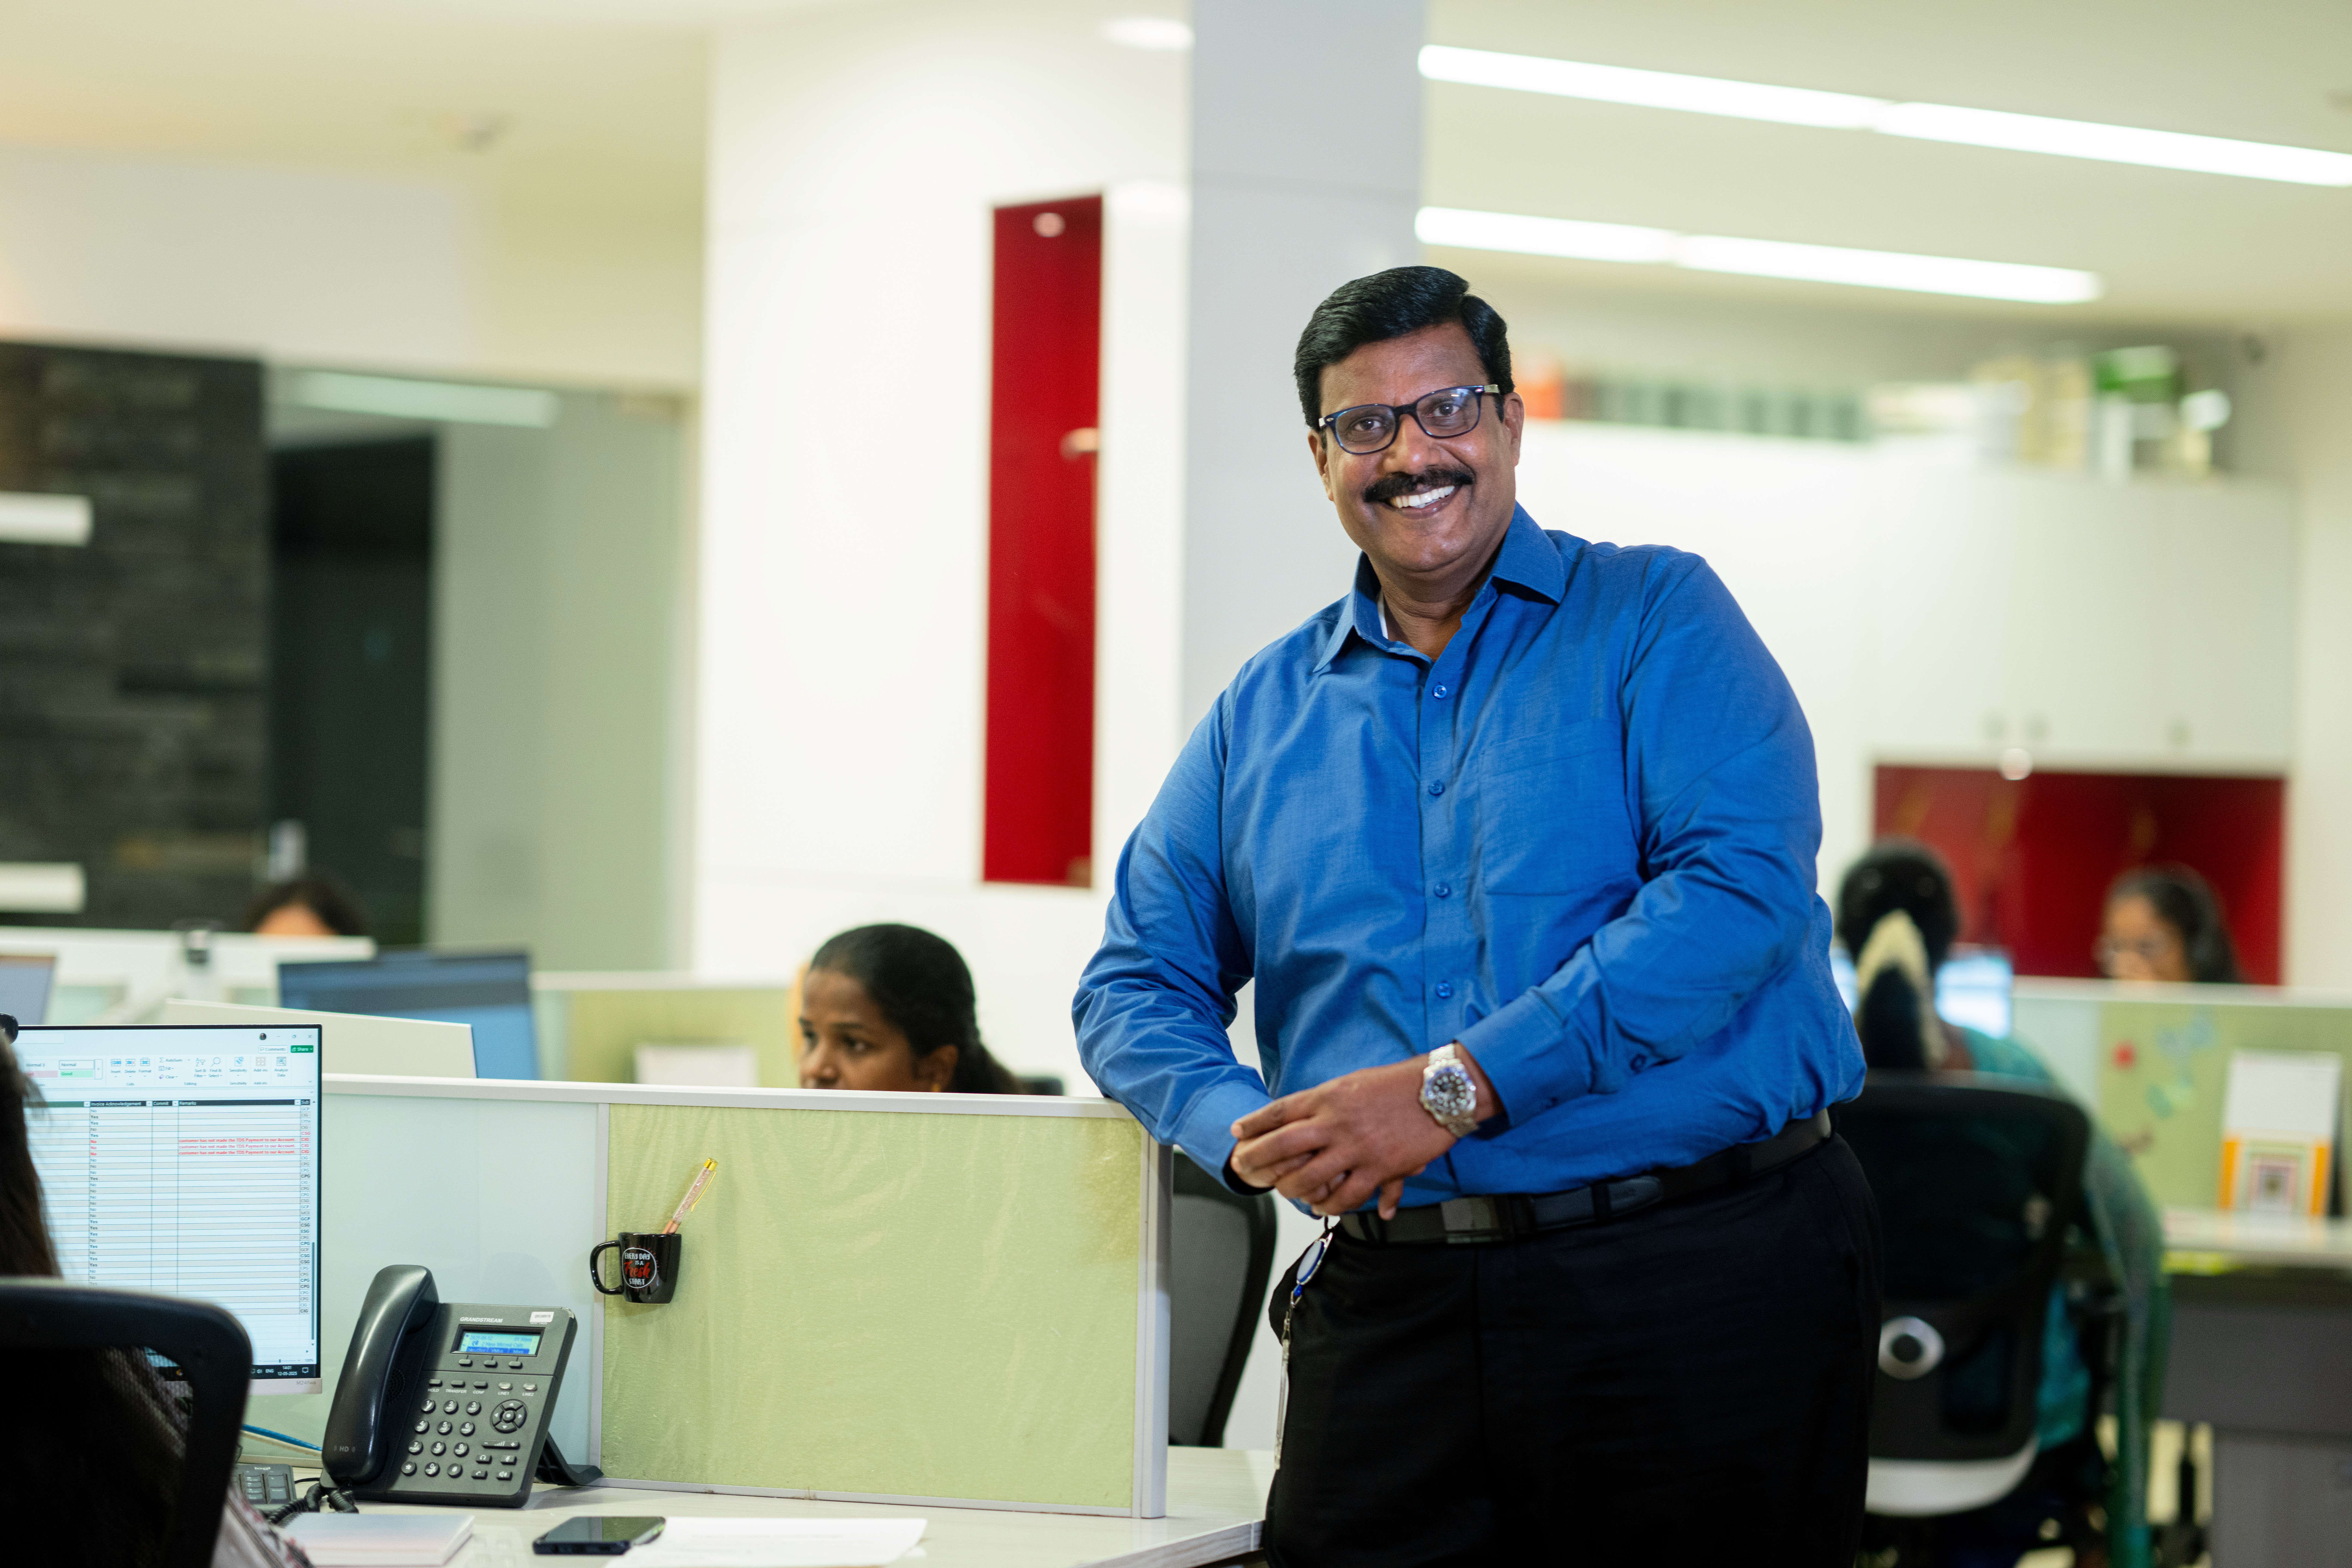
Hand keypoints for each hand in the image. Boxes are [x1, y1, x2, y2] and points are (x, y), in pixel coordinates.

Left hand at [1228, 1047, 1495, 1218]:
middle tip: (1245, 1170)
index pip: (1279, 1112)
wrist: (1439, 1091)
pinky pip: (1347, 1196)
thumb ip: (1325, 1102)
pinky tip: (1324, 1208)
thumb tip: (1298, 1117)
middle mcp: (1336, 1122)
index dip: (1253, 1124)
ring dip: (1292, 1190)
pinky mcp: (1379, 1168)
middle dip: (1257, 1161)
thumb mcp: (1353, 1083)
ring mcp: (1357, 1148)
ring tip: (1288, 1193)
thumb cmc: (1396, 1085)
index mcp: (1328, 1097)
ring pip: (1309, 1178)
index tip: (1237, 1133)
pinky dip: (1332, 1206)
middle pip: (1282, 1146)